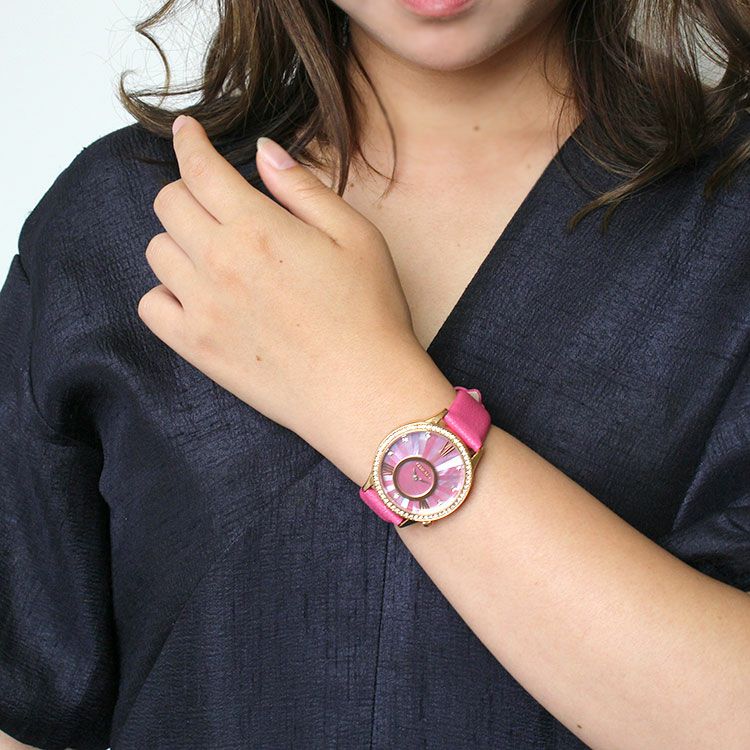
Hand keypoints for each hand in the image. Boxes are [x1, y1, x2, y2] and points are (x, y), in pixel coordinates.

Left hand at [138, 115, 441, 469]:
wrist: (362, 391)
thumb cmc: (369, 313)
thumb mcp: (354, 235)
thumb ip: (302, 188)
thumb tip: (263, 150)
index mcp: (257, 227)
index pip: (200, 169)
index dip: (189, 142)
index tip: (187, 132)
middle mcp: (218, 262)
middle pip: (168, 204)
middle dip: (189, 191)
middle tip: (218, 203)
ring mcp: (201, 308)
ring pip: (157, 251)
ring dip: (180, 240)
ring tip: (215, 253)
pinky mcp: (197, 348)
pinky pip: (152, 306)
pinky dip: (166, 291)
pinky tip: (198, 294)